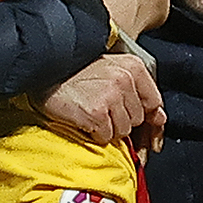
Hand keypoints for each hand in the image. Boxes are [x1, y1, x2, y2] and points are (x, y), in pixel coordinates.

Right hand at [40, 51, 165, 150]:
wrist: (42, 73)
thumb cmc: (74, 74)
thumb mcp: (111, 72)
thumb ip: (138, 93)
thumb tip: (160, 119)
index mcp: (132, 66)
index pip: (154, 102)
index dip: (149, 119)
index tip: (143, 130)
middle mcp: (125, 78)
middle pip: (138, 119)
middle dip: (122, 121)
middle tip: (101, 111)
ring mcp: (111, 95)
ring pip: (124, 130)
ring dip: (108, 129)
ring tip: (90, 113)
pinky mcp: (97, 112)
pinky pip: (106, 136)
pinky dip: (95, 134)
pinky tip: (84, 120)